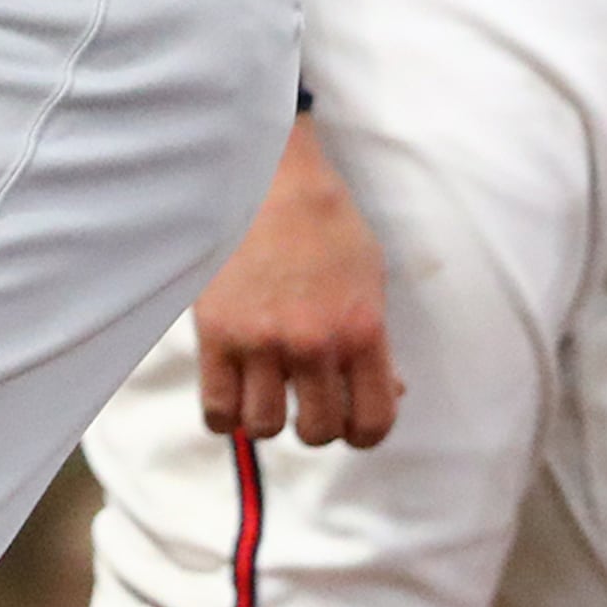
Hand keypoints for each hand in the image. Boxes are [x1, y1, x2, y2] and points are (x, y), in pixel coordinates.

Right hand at [193, 117, 400, 447]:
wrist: (268, 173)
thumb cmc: (325, 224)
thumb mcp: (370, 278)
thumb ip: (377, 343)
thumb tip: (389, 393)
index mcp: (362, 331)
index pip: (372, 424)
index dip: (363, 432)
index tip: (349, 420)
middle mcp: (314, 343)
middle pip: (318, 431)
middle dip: (314, 421)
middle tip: (303, 396)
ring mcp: (262, 340)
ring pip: (265, 427)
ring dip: (267, 417)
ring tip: (265, 391)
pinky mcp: (216, 332)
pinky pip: (218, 410)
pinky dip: (226, 416)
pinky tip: (233, 395)